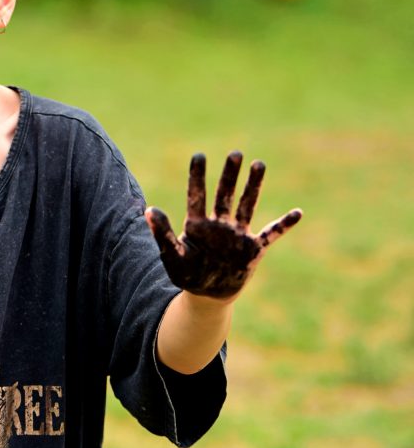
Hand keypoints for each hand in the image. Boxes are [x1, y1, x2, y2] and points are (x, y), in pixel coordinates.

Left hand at [145, 151, 301, 299]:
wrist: (208, 294)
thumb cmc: (188, 274)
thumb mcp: (172, 256)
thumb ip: (163, 233)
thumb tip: (149, 210)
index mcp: (197, 225)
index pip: (197, 195)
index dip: (197, 176)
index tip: (199, 156)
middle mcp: (219, 225)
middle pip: (225, 194)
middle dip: (230, 175)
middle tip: (235, 153)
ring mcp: (237, 235)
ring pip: (247, 205)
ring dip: (253, 186)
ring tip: (259, 163)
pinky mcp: (253, 249)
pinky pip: (271, 234)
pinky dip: (283, 225)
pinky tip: (297, 213)